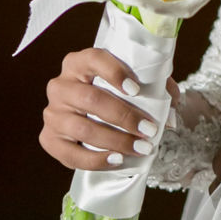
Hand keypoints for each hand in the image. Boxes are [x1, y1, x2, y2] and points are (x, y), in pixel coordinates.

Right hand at [40, 48, 162, 171]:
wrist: (92, 115)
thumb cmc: (118, 94)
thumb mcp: (138, 83)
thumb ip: (157, 89)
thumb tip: (171, 117)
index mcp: (79, 63)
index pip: (94, 59)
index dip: (114, 72)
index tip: (137, 89)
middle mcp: (61, 85)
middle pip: (91, 99)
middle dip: (124, 116)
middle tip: (150, 130)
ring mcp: (52, 113)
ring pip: (83, 128)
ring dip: (116, 141)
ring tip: (141, 148)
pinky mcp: (49, 139)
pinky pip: (70, 154)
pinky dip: (96, 160)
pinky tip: (117, 160)